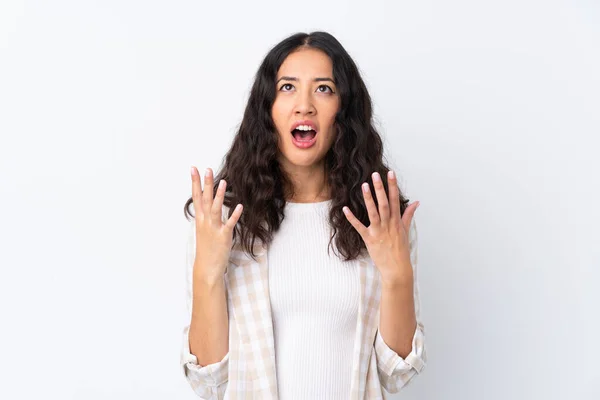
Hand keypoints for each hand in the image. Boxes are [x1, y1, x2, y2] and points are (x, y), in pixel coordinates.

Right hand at [191, 166, 242, 282]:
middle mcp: (205, 222)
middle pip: (204, 199)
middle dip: (205, 183)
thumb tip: (208, 205)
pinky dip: (234, 215)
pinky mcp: (223, 236)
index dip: (195, 182)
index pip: (196, 197)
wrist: (207, 268)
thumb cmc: (207, 248)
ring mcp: (214, 228)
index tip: (193, 169)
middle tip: (206, 169)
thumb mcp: (203, 230)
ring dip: (219, 195)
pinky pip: (229, 223)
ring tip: (223, 182)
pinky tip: (240, 206)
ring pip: (215, 209)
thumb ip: (206, 217)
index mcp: (200, 219)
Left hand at [342, 171, 418, 281]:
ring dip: (369, 199)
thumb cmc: (401, 250)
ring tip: (364, 186)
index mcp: (397, 221)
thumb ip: (409, 215)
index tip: (390, 173)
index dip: (393, 186)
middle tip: (375, 174)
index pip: (395, 200)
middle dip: (380, 188)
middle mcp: (388, 224)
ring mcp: (379, 232)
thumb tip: (416, 202)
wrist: (397, 268)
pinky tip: (345, 209)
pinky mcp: (369, 239)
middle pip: (384, 203)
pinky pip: (359, 227)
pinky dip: (352, 218)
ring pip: (373, 212)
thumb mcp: (406, 230)